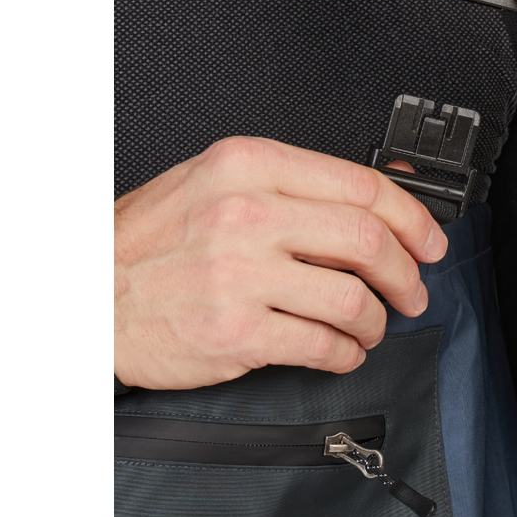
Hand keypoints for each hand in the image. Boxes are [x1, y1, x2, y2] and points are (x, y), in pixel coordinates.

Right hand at [114, 137, 446, 389]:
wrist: (88, 290)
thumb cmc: (154, 238)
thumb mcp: (220, 180)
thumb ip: (295, 186)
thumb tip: (380, 201)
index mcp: (250, 165)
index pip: (361, 185)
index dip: (412, 217)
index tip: (428, 239)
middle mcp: (247, 212)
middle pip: (368, 240)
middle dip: (407, 272)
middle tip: (414, 288)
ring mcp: (240, 273)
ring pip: (352, 297)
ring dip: (378, 318)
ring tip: (374, 324)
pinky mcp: (234, 331)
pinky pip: (321, 345)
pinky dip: (347, 352)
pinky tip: (344, 349)